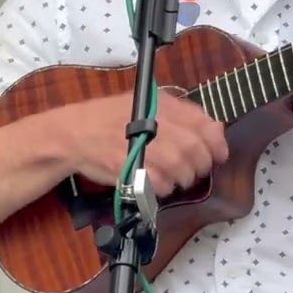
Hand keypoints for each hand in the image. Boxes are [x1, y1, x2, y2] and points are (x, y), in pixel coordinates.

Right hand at [50, 91, 228, 196]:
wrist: (75, 133)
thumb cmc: (113, 118)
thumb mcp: (149, 105)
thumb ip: (184, 114)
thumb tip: (217, 129)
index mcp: (165, 105)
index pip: (205, 125)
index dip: (216, 144)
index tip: (218, 156)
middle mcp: (158, 123)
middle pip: (196, 151)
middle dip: (200, 166)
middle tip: (192, 170)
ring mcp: (145, 147)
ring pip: (182, 170)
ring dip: (182, 178)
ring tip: (172, 176)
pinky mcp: (132, 169)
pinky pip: (162, 185)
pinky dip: (164, 188)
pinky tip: (157, 183)